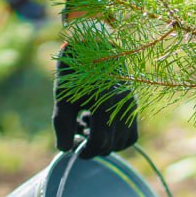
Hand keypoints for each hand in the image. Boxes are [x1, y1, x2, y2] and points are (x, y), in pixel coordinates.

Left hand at [52, 42, 137, 158]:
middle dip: (92, 147)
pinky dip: (116, 137)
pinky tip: (100, 124)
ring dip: (105, 143)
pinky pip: (130, 134)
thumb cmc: (75, 70)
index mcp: (105, 104)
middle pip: (110, 146)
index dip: (85, 151)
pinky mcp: (133, 105)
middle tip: (76, 133)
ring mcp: (131, 106)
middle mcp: (123, 107)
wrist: (95, 45)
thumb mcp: (63, 96)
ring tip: (88, 125)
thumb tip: (64, 149)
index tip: (72, 148)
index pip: (99, 143)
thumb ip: (63, 125)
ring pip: (123, 143)